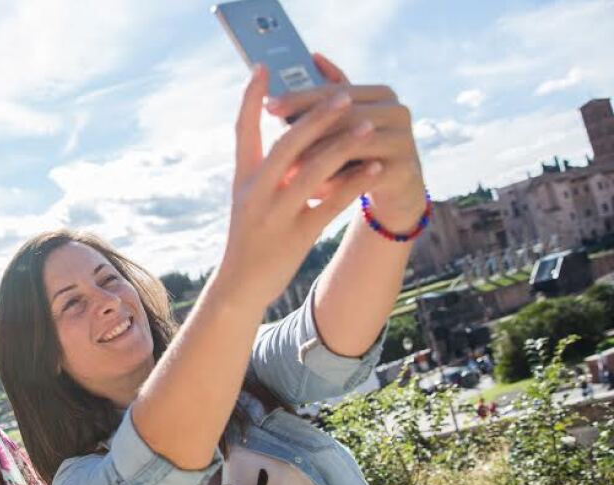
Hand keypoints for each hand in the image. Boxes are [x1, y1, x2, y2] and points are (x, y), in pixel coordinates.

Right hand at [219, 64, 381, 310]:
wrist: (240, 284)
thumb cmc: (250, 236)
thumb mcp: (250, 198)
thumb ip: (267, 169)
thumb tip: (293, 135)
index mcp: (243, 179)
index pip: (243, 129)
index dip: (252, 98)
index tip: (262, 68)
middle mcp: (255, 193)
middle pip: (286, 146)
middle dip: (316, 118)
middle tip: (342, 95)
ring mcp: (275, 215)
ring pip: (311, 172)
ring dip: (343, 146)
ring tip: (368, 126)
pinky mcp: (295, 236)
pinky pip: (330, 204)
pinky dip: (355, 184)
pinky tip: (376, 167)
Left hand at [265, 53, 426, 231]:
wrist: (397, 189)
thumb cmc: (359, 151)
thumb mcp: (342, 124)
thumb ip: (327, 96)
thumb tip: (313, 57)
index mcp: (381, 93)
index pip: (334, 90)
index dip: (300, 97)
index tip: (268, 106)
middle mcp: (398, 111)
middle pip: (344, 115)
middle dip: (307, 129)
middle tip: (274, 141)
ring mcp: (405, 139)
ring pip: (352, 145)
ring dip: (318, 158)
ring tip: (287, 169)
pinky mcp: (404, 170)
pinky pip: (363, 176)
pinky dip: (337, 183)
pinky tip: (312, 191)